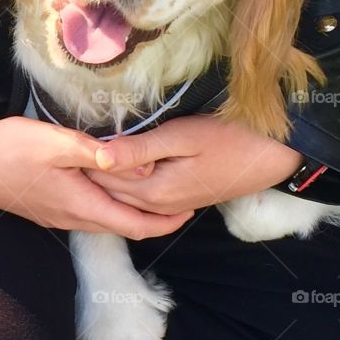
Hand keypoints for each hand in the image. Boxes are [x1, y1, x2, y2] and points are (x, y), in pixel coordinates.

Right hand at [0, 116, 195, 237]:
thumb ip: (98, 154)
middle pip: (123, 227)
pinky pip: (88, 213)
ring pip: (105, 220)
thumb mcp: (54, 142)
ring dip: (132, 213)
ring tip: (156, 197)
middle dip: (154, 220)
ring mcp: (58, 215)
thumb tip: (139, 167)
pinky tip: (114, 190)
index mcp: (80, 204)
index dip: (164, 224)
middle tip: (181, 204)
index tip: (188, 213)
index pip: (133, 225)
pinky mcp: (47, 207)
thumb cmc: (7, 148)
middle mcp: (71, 217)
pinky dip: (110, 206)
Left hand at [83, 114, 302, 213]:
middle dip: (87, 168)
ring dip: (105, 176)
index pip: (102, 177)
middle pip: (108, 190)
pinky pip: (139, 197)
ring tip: (87, 149)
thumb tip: (98, 154)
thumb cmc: (232, 138)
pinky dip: (123, 182)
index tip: (66, 133)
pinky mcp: (177, 201)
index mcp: (154, 191)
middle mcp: (157, 206)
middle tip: (67, 139)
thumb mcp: (184, 137)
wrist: (273, 156)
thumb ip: (140, 149)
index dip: (82, 156)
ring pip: (122, 196)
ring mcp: (169, 206)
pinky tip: (118, 164)